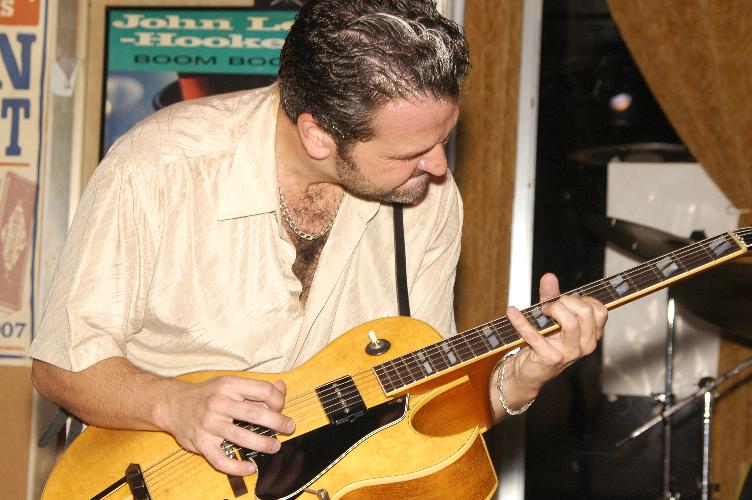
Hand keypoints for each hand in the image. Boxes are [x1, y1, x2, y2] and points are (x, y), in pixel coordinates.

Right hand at [157, 376, 294, 475]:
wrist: (172, 404)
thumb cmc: (207, 394)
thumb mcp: (230, 383)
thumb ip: (256, 388)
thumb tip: (282, 387)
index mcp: (229, 385)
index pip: (263, 390)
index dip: (277, 400)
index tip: (279, 407)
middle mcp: (219, 403)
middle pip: (256, 414)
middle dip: (278, 423)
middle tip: (289, 427)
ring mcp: (209, 424)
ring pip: (242, 437)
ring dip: (263, 445)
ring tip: (274, 447)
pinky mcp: (201, 443)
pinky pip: (222, 460)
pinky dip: (238, 467)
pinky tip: (250, 467)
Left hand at [502, 273, 607, 407]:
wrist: (529, 373)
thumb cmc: (543, 343)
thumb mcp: (551, 318)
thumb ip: (552, 296)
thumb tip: (549, 276)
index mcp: (591, 335)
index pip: (600, 310)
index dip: (581, 299)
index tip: (564, 300)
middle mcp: (585, 345)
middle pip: (586, 312)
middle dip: (565, 301)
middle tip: (548, 307)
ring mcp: (569, 353)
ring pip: (570, 322)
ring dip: (552, 309)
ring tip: (540, 311)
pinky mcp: (550, 358)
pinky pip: (535, 335)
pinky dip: (521, 321)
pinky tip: (512, 312)